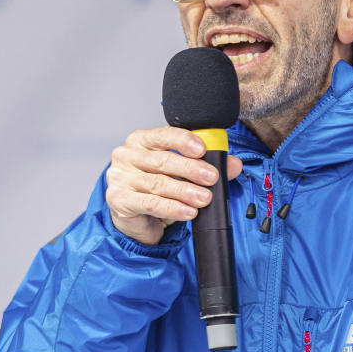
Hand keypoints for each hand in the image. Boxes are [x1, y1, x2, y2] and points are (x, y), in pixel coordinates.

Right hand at [105, 126, 242, 244]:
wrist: (133, 216)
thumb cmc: (156, 187)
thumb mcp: (181, 173)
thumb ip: (206, 165)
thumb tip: (233, 164)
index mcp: (141, 141)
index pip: (162, 135)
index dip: (183, 141)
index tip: (202, 149)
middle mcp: (127, 155)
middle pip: (162, 160)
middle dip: (190, 169)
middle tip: (211, 177)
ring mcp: (120, 178)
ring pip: (157, 183)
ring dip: (184, 191)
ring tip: (204, 198)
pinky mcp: (119, 200)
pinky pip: (150, 203)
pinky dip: (172, 208)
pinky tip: (188, 211)